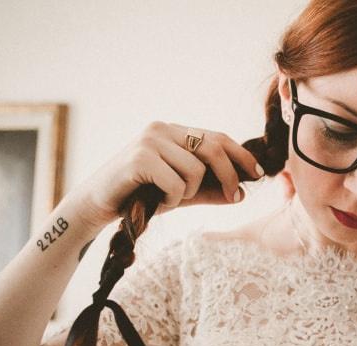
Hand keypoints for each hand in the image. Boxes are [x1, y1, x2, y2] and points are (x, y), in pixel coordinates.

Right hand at [71, 122, 263, 230]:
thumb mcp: (182, 193)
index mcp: (174, 131)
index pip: (218, 136)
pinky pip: (176, 183)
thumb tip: (242, 193)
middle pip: (213, 148)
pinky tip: (157, 202)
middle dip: (230, 176)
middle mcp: (163, 129)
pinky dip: (172, 200)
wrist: (97, 205)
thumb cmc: (141, 197)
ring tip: (169, 199)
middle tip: (234, 197)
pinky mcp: (139, 158)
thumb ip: (210, 190)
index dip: (241, 155)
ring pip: (196, 170)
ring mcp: (150, 140)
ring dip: (189, 194)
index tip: (258, 173)